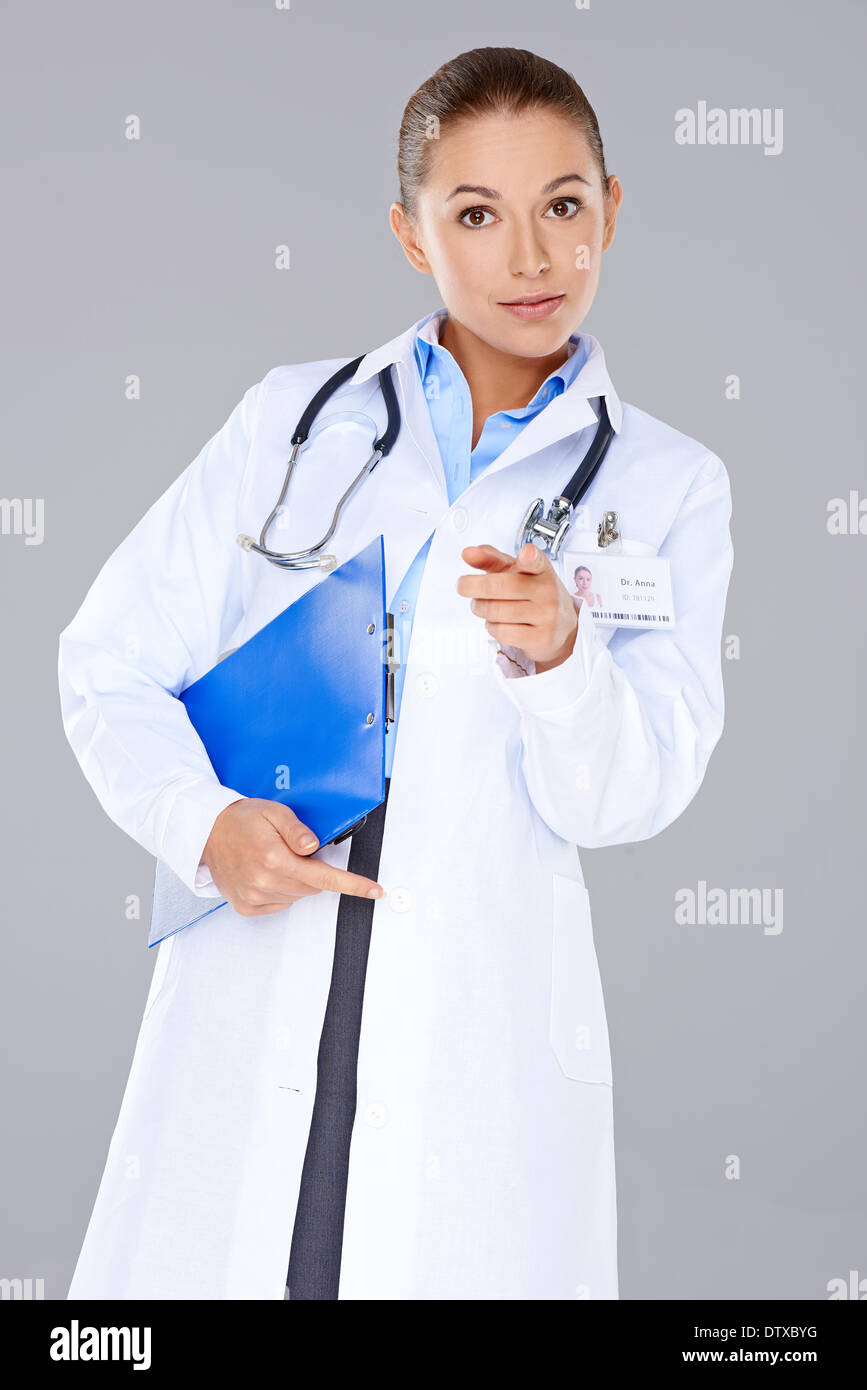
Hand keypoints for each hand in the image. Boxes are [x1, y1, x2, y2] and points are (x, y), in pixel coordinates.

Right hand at [201, 798, 385, 916]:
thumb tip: (314, 846)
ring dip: (296, 880)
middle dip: (312, 870)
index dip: (353, 885)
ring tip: (274, 858)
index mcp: (275, 859)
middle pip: (312, 887)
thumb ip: (297, 829)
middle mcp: (264, 882)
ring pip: (297, 896)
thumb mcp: (274, 812)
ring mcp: (254, 897)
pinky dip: (281, 890)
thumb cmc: (242, 820)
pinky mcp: (246, 906)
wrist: (207, 832)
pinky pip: (279, 904)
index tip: (376, 891)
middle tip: (294, 850)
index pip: (325, 878)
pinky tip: (266, 873)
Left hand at [456, 542, 579, 672]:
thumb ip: (491, 559)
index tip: (526, 553)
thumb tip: (468, 553)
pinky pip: (503, 632)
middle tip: (463, 586)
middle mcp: (547, 590)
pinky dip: (491, 627)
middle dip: (472, 586)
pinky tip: (496, 623)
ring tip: (482, 606)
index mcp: (541, 569)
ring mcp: (547, 615)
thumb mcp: (514, 572)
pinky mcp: (542, 637)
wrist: (561, 627)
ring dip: (480, 608)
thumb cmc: (531, 594)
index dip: (529, 557)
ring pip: (496, 611)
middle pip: (499, 586)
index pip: (536, 561)